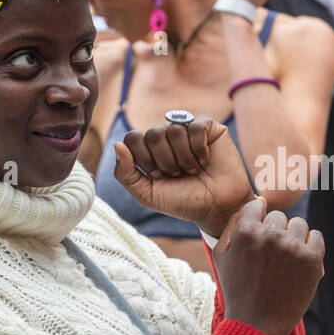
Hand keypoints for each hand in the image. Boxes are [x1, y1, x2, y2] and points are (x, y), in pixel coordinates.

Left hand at [112, 117, 254, 237]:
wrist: (215, 207)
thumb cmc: (181, 200)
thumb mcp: (146, 194)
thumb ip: (125, 173)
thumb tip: (117, 145)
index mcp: (148, 150)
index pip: (133, 138)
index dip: (144, 159)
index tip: (157, 176)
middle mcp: (165, 136)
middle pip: (153, 134)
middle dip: (165, 161)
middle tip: (177, 174)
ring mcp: (186, 129)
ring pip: (174, 129)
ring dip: (183, 158)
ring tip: (192, 170)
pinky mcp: (209, 127)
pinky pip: (196, 127)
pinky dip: (199, 149)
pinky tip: (205, 160)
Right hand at [213, 197, 324, 334]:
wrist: (257, 323)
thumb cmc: (236, 289)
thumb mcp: (221, 256)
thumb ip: (232, 226)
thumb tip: (257, 203)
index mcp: (245, 231)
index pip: (257, 206)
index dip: (257, 220)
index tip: (257, 238)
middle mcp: (270, 235)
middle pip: (279, 217)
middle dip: (274, 232)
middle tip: (269, 257)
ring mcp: (293, 246)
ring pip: (299, 224)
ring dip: (293, 237)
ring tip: (284, 260)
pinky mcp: (312, 258)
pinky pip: (316, 237)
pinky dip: (309, 246)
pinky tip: (298, 262)